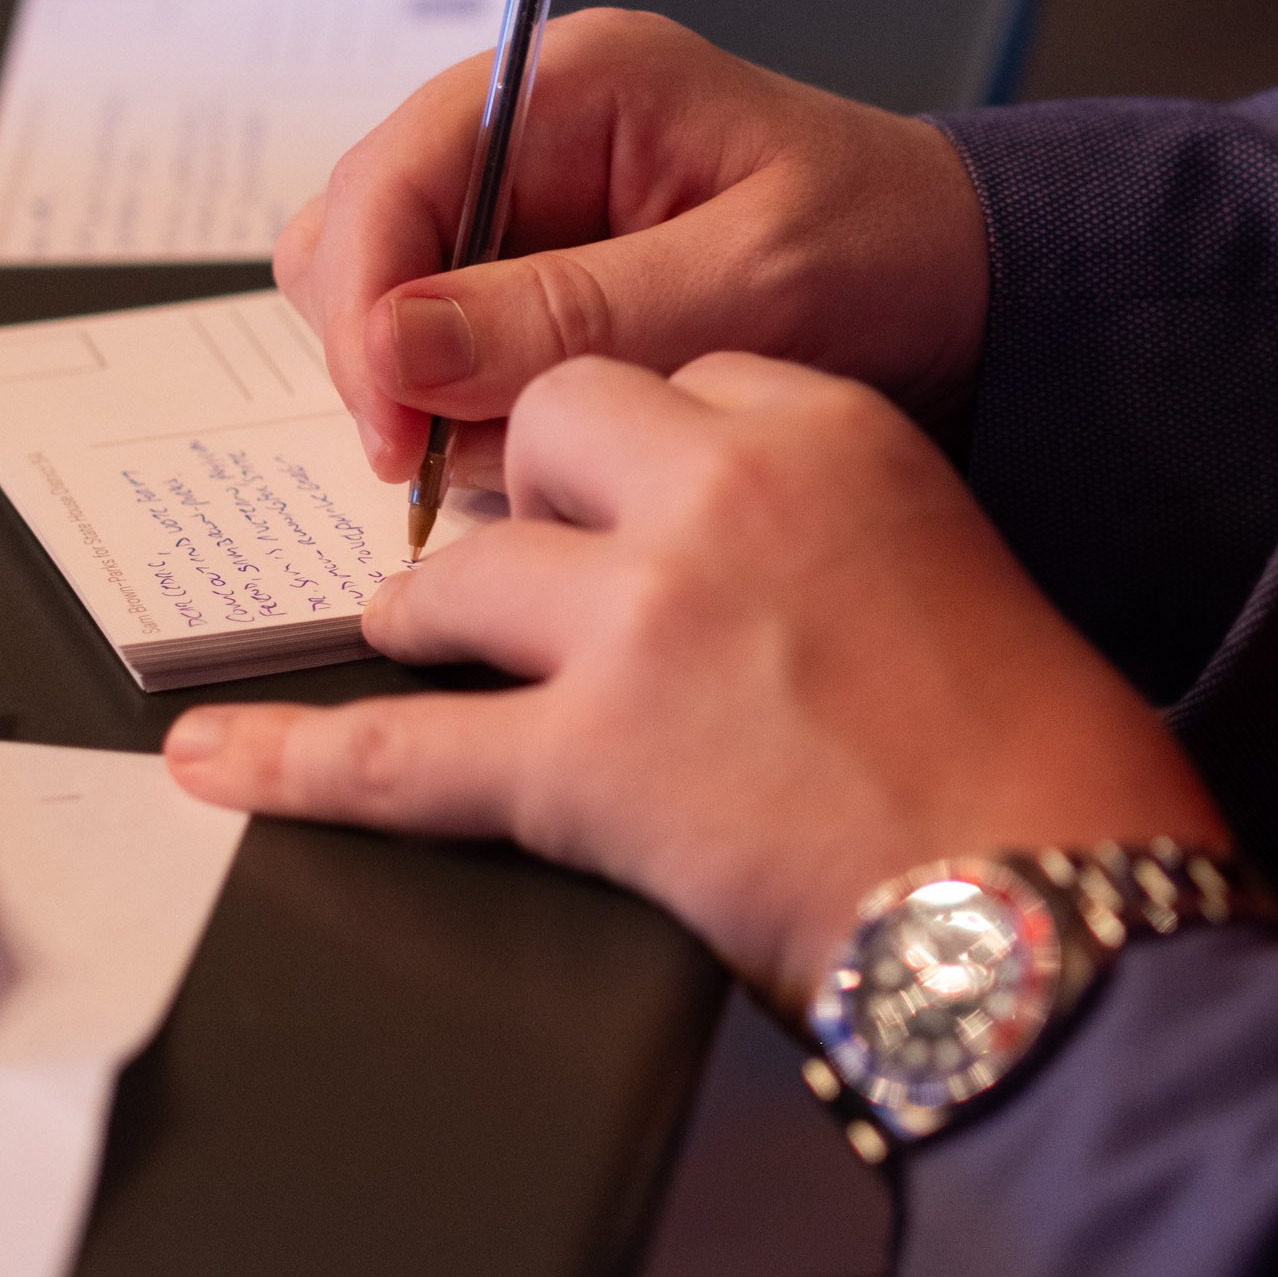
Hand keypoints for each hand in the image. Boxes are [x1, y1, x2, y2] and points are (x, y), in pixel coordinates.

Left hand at [163, 351, 1225, 1013]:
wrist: (1060, 897)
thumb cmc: (1037, 749)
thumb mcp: (945, 556)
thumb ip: (823, 514)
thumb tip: (724, 562)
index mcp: (826, 422)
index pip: (672, 380)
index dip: (637, 456)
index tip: (636, 504)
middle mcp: (723, 487)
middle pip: (548, 427)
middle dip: (525, 500)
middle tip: (540, 575)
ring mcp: (644, 615)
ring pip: (458, 572)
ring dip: (436, 619)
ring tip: (435, 654)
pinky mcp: (589, 757)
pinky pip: (402, 750)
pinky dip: (297, 760)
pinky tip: (217, 758)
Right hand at [274, 9, 987, 490]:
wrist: (968, 284)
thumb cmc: (890, 253)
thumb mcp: (750, 287)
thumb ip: (573, 315)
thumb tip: (395, 346)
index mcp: (577, 81)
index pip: (392, 171)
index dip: (365, 304)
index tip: (393, 430)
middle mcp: (531, 127)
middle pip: (360, 234)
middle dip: (392, 356)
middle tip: (453, 460)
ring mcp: (526, 201)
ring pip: (387, 299)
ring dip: (435, 390)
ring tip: (543, 443)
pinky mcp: (535, 272)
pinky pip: (444, 346)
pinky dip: (474, 408)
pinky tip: (555, 436)